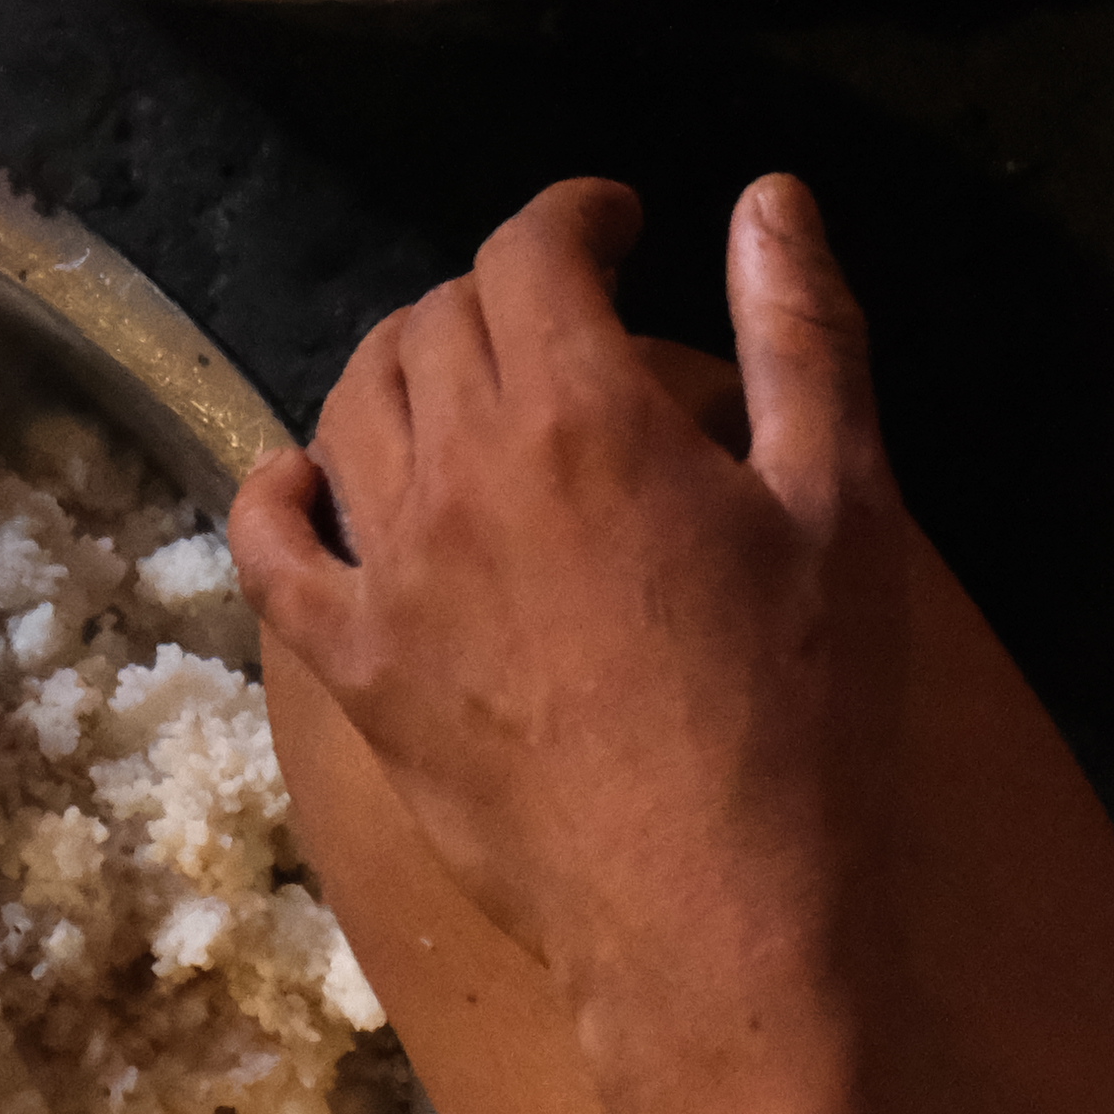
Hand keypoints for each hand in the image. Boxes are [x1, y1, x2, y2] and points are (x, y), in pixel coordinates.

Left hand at [229, 177, 906, 1074]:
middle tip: (566, 322)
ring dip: (403, 368)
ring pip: (351, 410)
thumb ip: (804, 338)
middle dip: (502, 294)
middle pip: (437, 323)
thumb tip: (768, 196)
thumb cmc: (802, 714)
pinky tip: (306, 482)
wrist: (716, 917)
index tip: (616, 228)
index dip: (573, 217)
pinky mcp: (356, 668)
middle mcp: (460, 470)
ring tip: (463, 386)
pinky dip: (278, 494)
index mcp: (584, 414)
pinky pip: (270, 551)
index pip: (532, 252)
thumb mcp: (842, 509)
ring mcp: (390, 573)